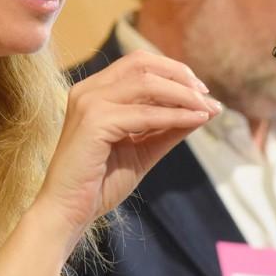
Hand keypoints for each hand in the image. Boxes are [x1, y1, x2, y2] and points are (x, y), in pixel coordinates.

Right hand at [37, 50, 220, 239]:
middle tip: (207, 97)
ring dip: (183, 94)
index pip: (139, 63)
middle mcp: (88, 90)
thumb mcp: (143, 149)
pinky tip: (196, 121)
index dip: (173, 71)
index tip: (201, 92)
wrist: (68, 212)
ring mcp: (89, 103)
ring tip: (207, 109)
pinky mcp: (93, 122)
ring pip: (147, 83)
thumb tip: (206, 108)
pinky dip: (175, 115)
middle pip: (143, 64)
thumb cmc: (100, 183)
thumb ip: (169, 127)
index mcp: (95, 91)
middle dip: (181, 76)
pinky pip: (145, 114)